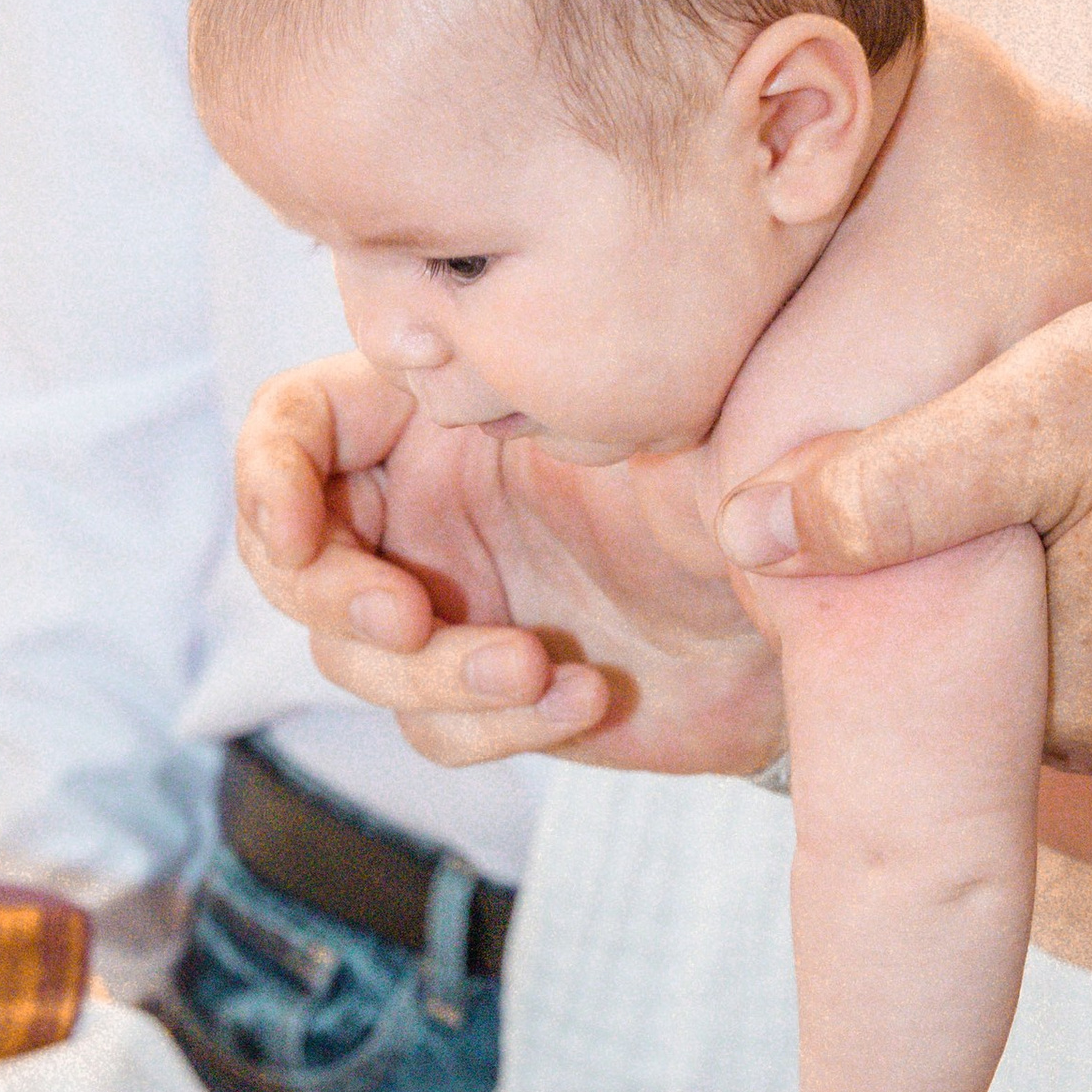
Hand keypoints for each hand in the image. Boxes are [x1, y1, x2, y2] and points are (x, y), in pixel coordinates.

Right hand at [235, 357, 785, 773]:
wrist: (825, 598)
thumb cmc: (746, 474)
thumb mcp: (667, 405)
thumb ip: (563, 383)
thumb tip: (466, 360)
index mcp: (439, 415)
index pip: (294, 427)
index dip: (267, 476)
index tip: (300, 530)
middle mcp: (426, 508)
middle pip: (295, 564)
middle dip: (339, 600)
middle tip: (409, 619)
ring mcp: (449, 607)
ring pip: (358, 664)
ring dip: (434, 675)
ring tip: (533, 663)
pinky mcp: (488, 697)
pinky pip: (439, 731)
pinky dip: (497, 725)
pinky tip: (586, 695)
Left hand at [715, 268, 1091, 778]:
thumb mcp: (1034, 411)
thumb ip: (889, 486)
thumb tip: (747, 535)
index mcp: (1051, 691)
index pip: (934, 669)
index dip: (922, 588)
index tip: (936, 510)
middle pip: (1016, 675)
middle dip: (1008, 599)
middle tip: (1034, 491)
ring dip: (1088, 607)